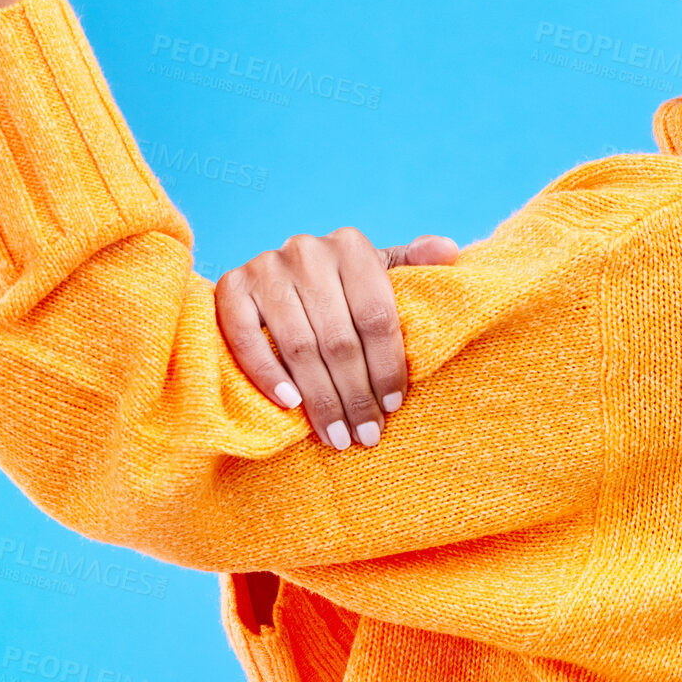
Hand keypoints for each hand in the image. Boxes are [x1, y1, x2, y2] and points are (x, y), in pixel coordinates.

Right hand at [216, 229, 460, 450]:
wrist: (273, 276)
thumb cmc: (339, 286)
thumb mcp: (375, 272)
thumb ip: (411, 264)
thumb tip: (451, 251)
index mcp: (351, 246)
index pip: (377, 316)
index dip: (388, 366)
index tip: (393, 407)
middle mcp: (307, 251)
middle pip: (339, 338)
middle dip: (355, 394)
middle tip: (365, 435)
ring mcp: (265, 267)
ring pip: (298, 345)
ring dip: (319, 398)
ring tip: (336, 435)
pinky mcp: (230, 286)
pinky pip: (246, 338)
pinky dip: (267, 375)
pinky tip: (290, 405)